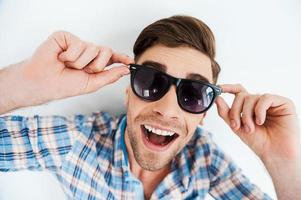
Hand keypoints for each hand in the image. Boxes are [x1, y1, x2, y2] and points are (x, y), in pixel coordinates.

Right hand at [1, 31, 132, 110]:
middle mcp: (87, 52)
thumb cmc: (64, 85)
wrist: (44, 83)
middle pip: (106, 51)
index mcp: (93, 63)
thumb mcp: (91, 84)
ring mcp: (77, 43)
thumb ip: (109, 76)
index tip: (130, 61)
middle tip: (81, 71)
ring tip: (67, 65)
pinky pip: (79, 44)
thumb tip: (125, 70)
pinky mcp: (66, 37)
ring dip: (80, 63)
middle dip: (95, 65)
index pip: (110, 58)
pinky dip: (70, 56)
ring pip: (92, 49)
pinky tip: (60, 58)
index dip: (121, 58)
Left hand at [215, 84, 300, 161]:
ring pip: (251, 97)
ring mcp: (272, 102)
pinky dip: (259, 111)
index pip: (238, 91)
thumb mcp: (237, 127)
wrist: (274, 153)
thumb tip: (217, 98)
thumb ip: (226, 113)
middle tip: (237, 126)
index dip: (228, 87)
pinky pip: (265, 98)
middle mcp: (260, 102)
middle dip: (235, 111)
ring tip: (250, 129)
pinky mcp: (283, 103)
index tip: (218, 89)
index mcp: (250, 106)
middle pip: (241, 96)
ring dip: (246, 115)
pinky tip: (260, 121)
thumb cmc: (259, 142)